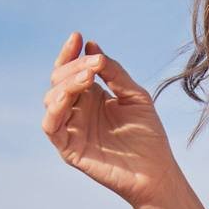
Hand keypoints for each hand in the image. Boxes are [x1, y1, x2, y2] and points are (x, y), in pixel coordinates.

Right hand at [41, 31, 183, 208]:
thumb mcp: (135, 96)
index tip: (78, 36)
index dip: (70, 53)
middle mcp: (78, 110)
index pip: (71, 70)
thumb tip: (92, 47)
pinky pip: (51, 125)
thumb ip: (115, 74)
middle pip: (60, 80)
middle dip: (74, 67)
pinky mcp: (68, 148)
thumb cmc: (148, 136)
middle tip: (95, 64)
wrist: (157, 171)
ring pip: (52, 99)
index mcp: (91, 96)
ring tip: (87, 77)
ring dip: (66, 84)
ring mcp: (71, 128)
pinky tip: (69, 96)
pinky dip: (55, 108)